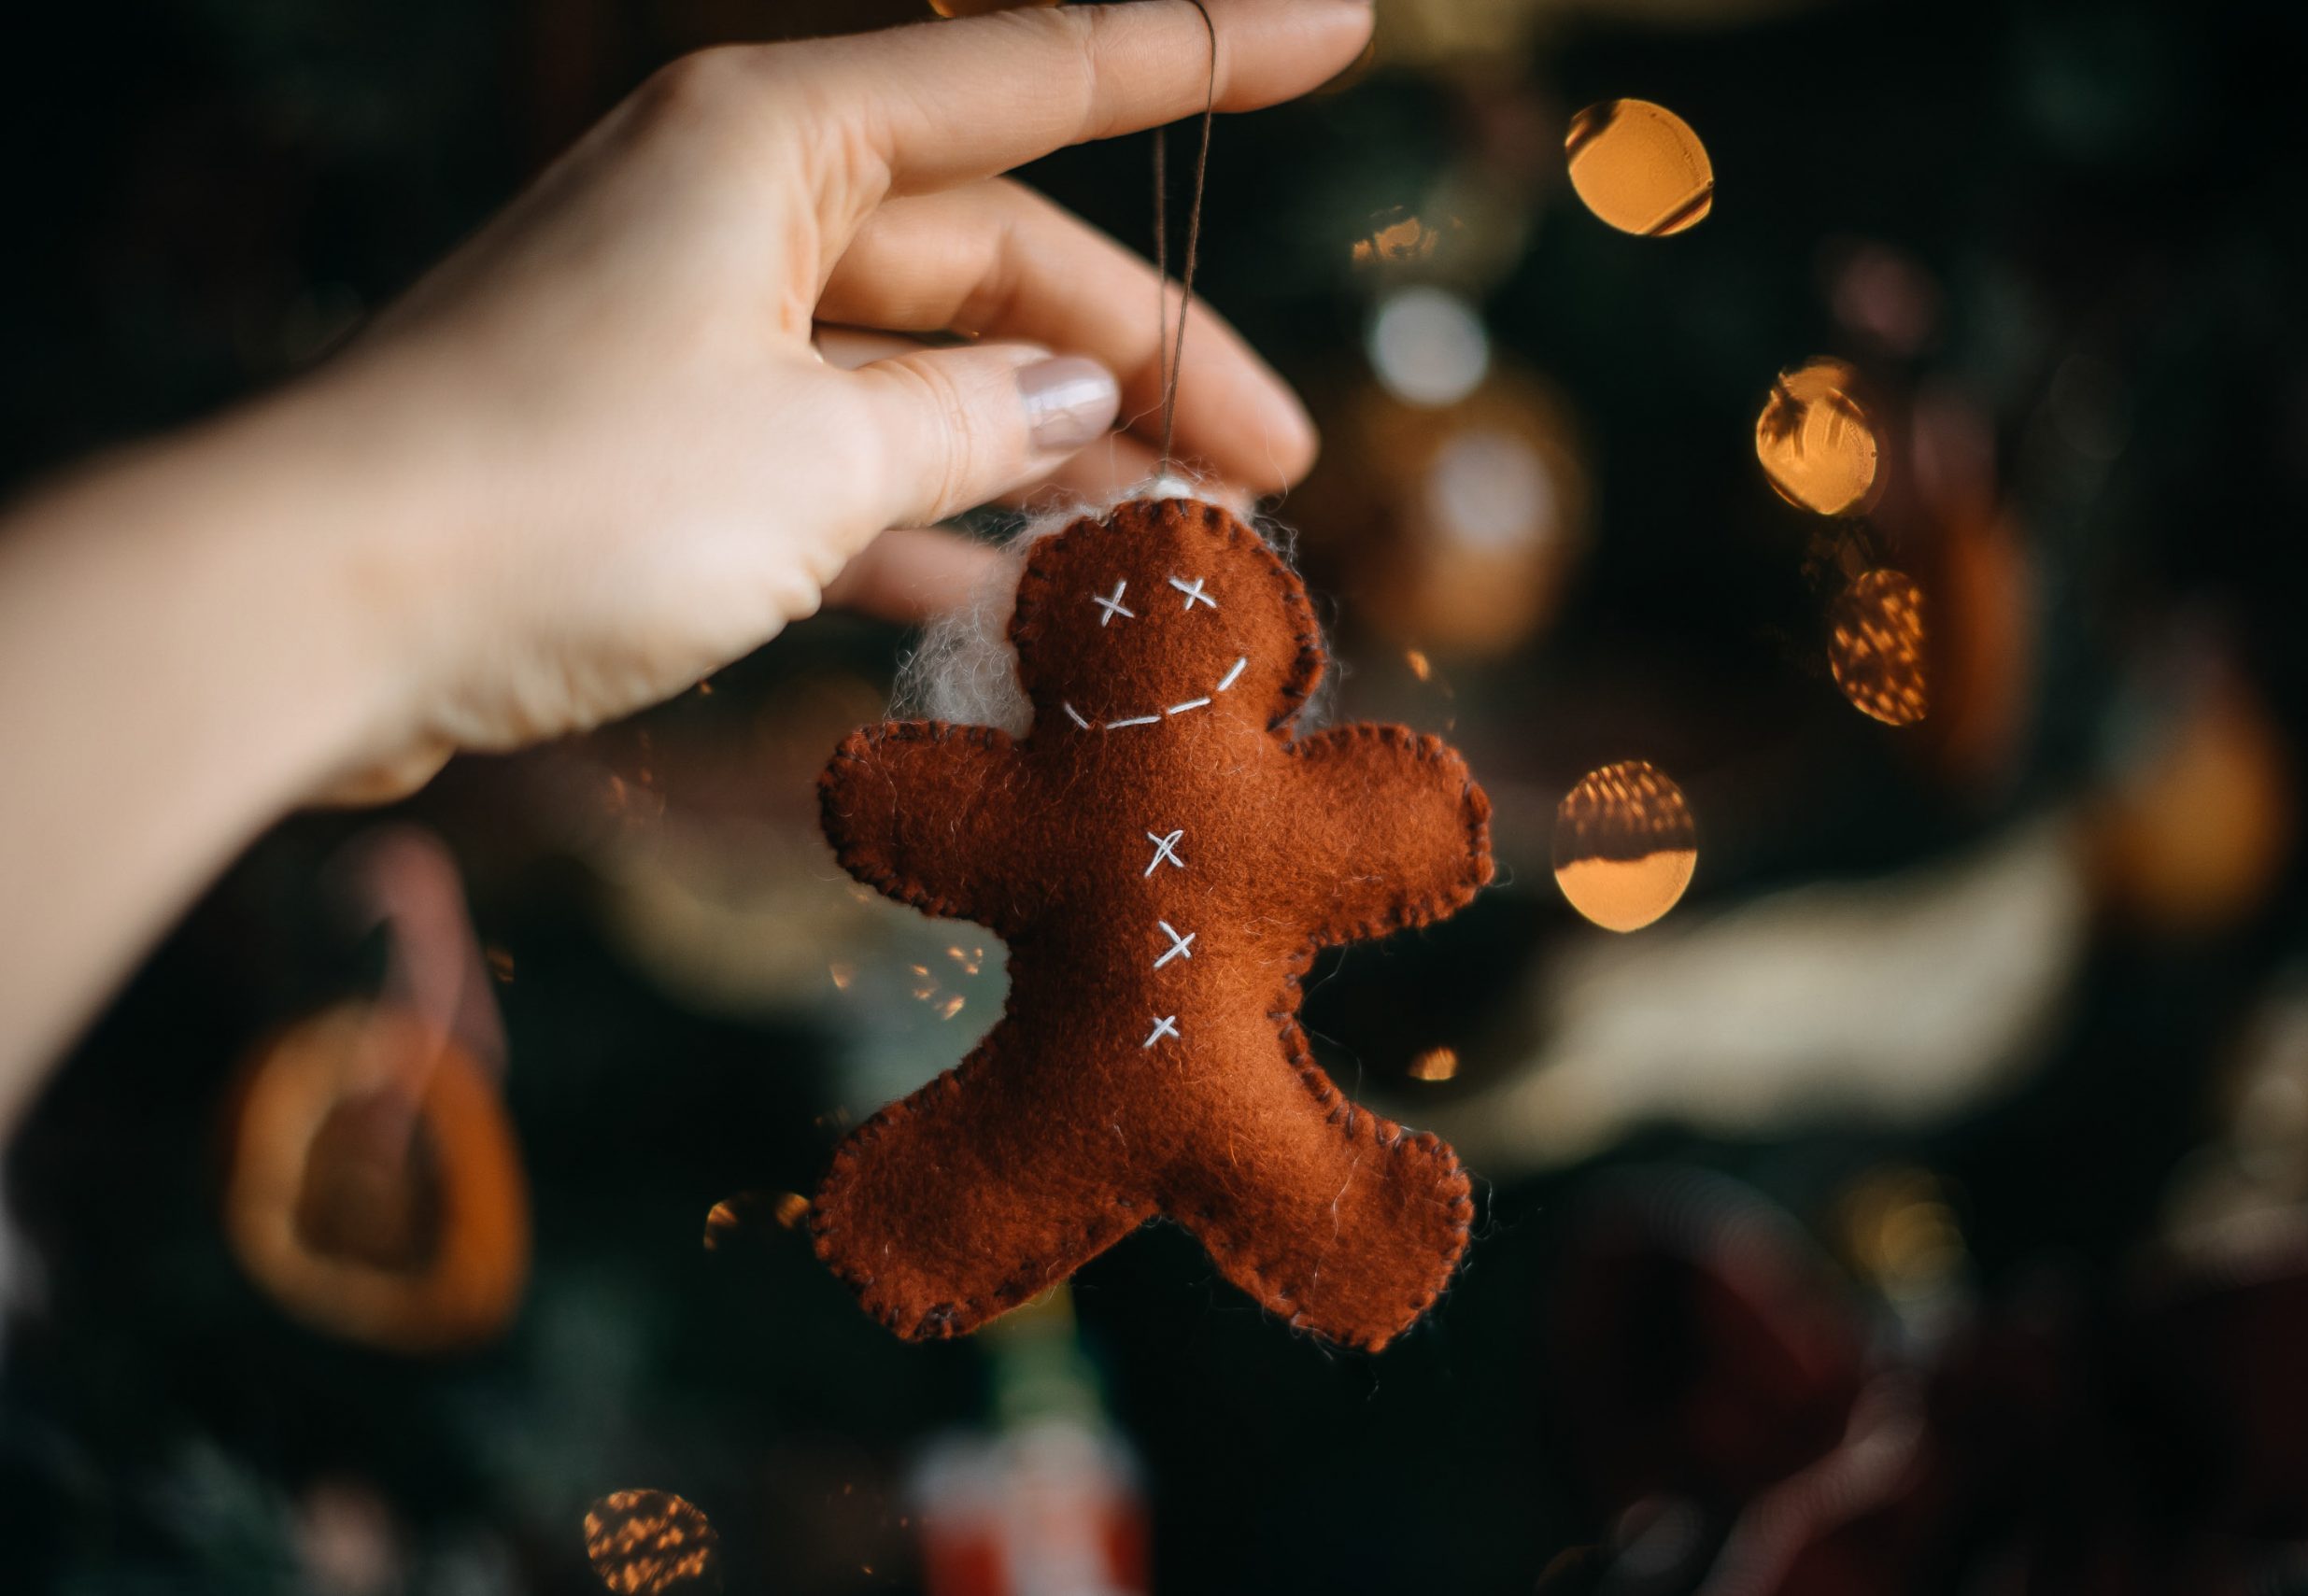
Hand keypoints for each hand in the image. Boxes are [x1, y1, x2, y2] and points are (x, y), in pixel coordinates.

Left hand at [307, 0, 1370, 797]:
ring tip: (1183, 545)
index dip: (1206, 53)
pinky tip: (1029, 598)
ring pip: (930, 373)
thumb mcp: (814, 456)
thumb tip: (1071, 398)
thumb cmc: (563, 497)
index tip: (1344, 28)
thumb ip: (972, 420)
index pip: (1043, 75)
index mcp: (780, 138)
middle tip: (1277, 467)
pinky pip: (845, 467)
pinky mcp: (664, 443)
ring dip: (1051, 459)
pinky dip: (934, 528)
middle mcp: (743, 207)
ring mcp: (700, 327)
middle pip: (1000, 262)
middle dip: (1146, 363)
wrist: (322, 612)